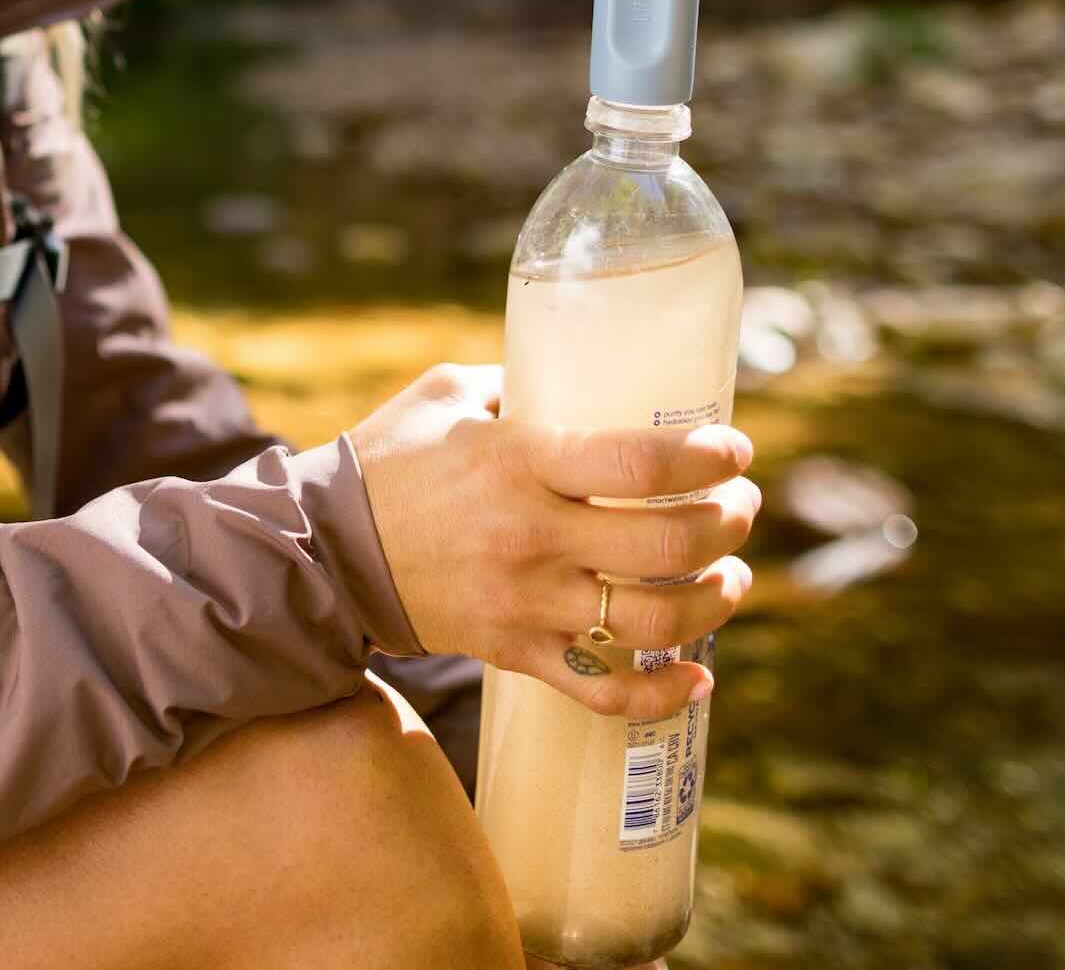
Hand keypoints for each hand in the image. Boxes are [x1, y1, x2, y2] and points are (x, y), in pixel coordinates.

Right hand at [346, 363, 756, 720]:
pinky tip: (698, 676)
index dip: (706, 458)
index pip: (640, 465)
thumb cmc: (388, 461)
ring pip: (652, 621)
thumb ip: (518, 379)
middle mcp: (532, 536)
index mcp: (519, 461)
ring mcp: (526, 602)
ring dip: (714, 600)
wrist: (324, 554)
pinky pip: (604, 691)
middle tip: (740, 506)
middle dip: (727, 524)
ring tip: (731, 575)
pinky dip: (661, 693)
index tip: (734, 449)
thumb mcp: (448, 394)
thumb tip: (583, 371)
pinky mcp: (516, 652)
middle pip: (665, 546)